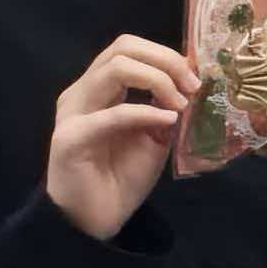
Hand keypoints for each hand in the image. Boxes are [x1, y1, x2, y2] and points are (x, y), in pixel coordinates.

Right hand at [45, 34, 196, 242]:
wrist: (97, 220)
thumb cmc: (122, 176)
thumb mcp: (155, 134)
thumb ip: (166, 105)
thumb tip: (189, 82)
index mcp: (100, 89)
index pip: (130, 47)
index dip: (167, 54)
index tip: (196, 77)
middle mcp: (82, 93)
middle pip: (122, 47)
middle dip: (166, 60)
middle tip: (192, 85)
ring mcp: (73, 113)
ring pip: (114, 68)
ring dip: (158, 80)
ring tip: (180, 104)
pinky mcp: (70, 138)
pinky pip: (112, 114)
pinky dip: (146, 112)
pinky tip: (168, 122)